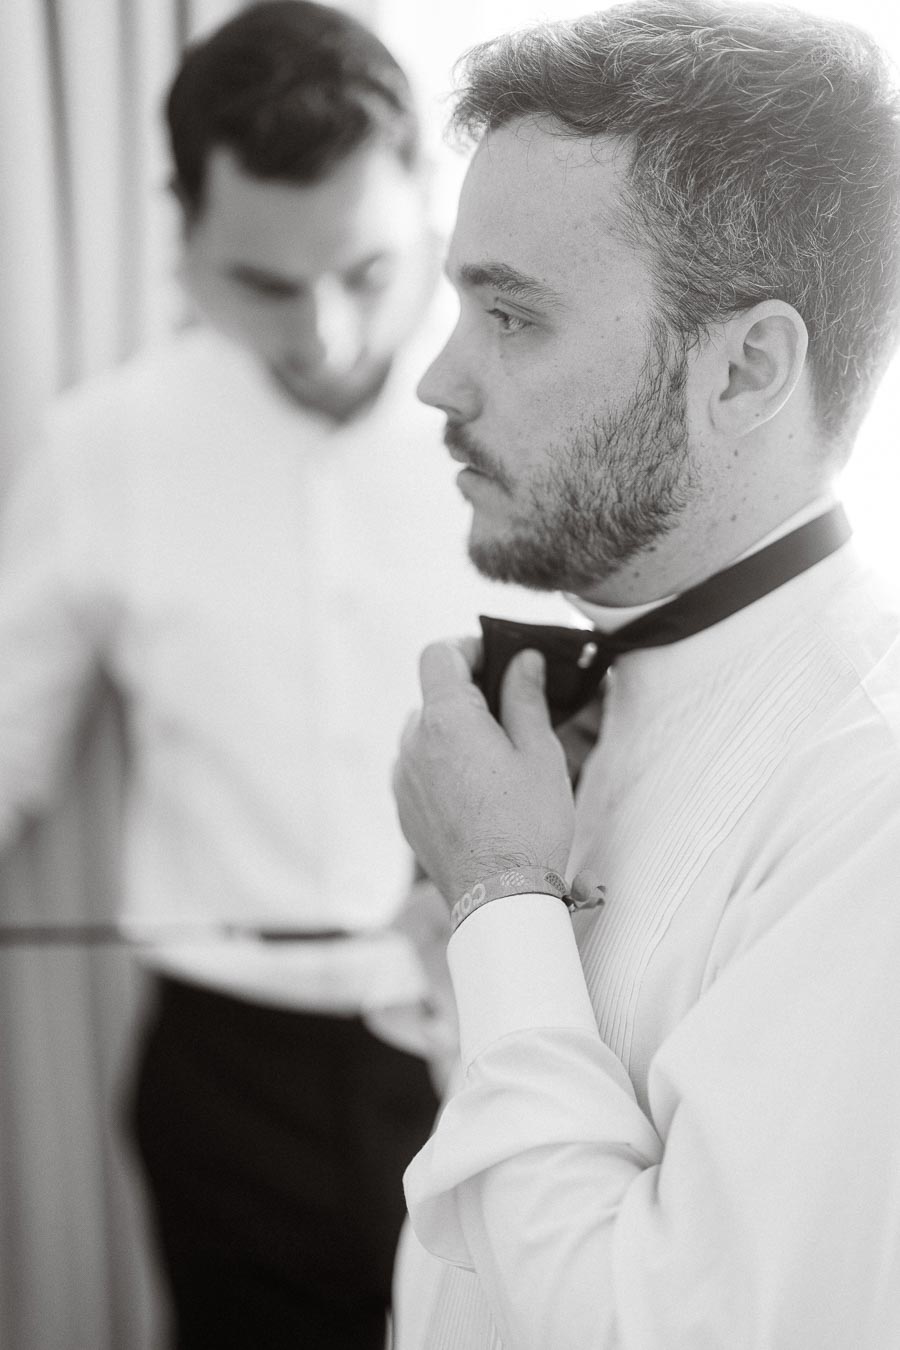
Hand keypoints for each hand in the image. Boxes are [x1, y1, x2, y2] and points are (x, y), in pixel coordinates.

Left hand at [393, 639, 574, 906]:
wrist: (499, 897)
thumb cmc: (527, 824)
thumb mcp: (539, 753)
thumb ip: (524, 698)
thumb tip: (522, 660)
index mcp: (446, 720)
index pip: (438, 654)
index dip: (467, 648)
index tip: (497, 661)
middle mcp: (413, 743)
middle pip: (432, 695)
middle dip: (467, 696)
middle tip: (511, 715)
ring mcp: (402, 778)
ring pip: (424, 734)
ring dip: (454, 732)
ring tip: (497, 760)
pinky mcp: (403, 809)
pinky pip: (419, 769)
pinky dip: (443, 766)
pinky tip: (478, 792)